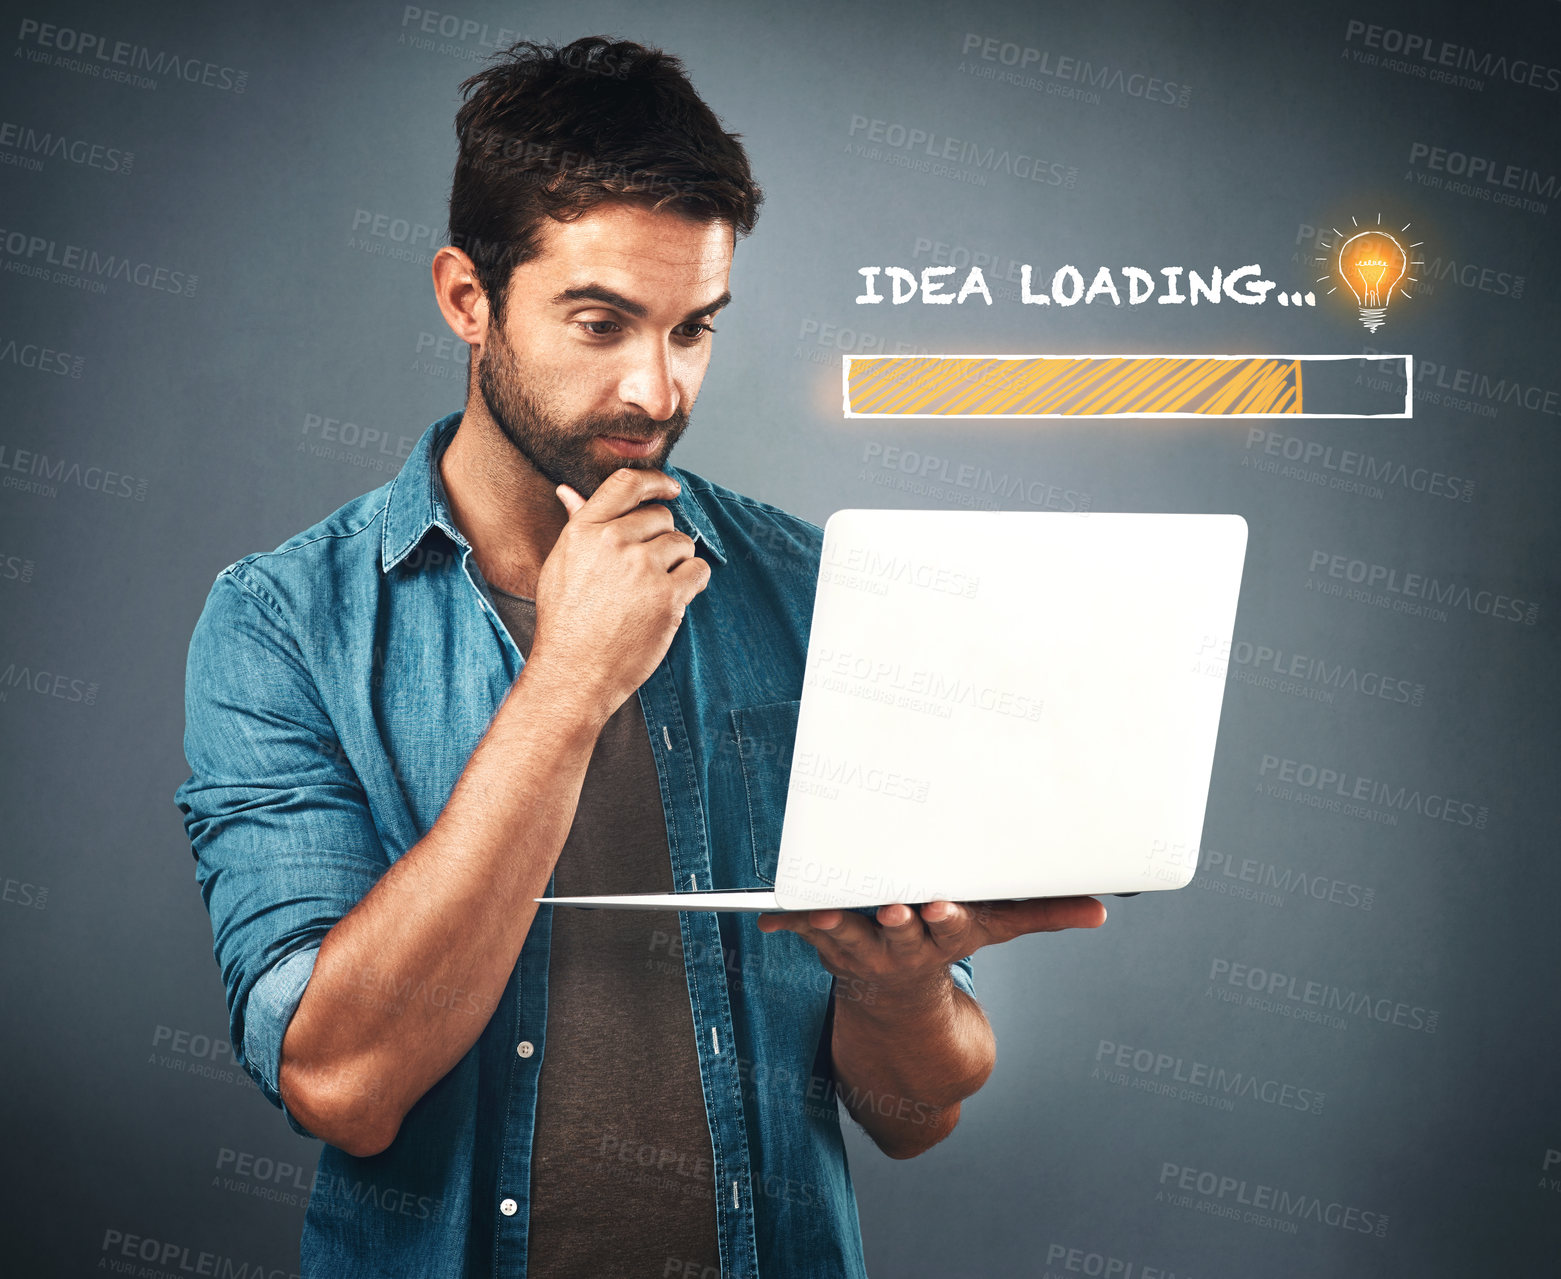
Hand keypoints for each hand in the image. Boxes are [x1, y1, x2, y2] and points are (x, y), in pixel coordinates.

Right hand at [528, 468, 709, 723]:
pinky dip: (692, 584)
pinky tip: (672, 600)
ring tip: (652, 591)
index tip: (670, 488)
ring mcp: (642, 567)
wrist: (573, 673)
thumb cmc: (565, 622)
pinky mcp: (668, 596)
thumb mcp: (561, 565)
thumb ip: (576, 524)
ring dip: (677, 564)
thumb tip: (569, 491)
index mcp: (585, 529)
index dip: (656, 481)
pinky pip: (699, 571)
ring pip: (683, 543)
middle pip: (662, 517)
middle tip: (645, 572)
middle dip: (661, 540)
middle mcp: (614, 541)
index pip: (627, 483)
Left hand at [756, 898, 1105, 1003]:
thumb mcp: (992, 930)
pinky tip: (768, 920)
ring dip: (831, 926)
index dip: (942, 919)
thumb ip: (1041, 914)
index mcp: (938, 940)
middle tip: (893, 907)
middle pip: (896, 932)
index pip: (945, 928)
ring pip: (845, 935)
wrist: (895, 1017)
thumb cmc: (942, 946)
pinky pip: (801, 932)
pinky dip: (787, 924)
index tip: (941, 908)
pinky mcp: (825, 943)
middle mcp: (898, 946)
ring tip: (819, 916)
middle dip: (895, 920)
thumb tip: (1101, 908)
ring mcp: (860, 949)